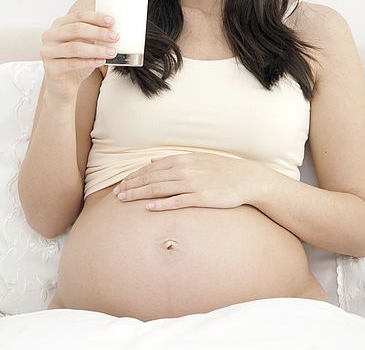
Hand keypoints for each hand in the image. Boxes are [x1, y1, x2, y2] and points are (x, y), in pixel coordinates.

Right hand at [41, 8, 118, 100]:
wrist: (64, 84)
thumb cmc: (77, 60)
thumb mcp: (87, 43)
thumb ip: (95, 34)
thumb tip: (115, 28)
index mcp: (59, 24)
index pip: (78, 16)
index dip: (96, 17)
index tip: (112, 21)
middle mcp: (50, 35)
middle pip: (76, 29)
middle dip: (98, 32)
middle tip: (115, 37)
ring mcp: (48, 51)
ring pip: (74, 47)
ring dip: (96, 49)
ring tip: (112, 52)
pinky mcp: (50, 68)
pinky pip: (71, 64)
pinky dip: (88, 62)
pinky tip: (100, 62)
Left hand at [113, 153, 265, 210]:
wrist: (245, 178)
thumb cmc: (220, 170)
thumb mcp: (196, 159)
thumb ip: (173, 161)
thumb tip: (151, 161)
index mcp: (183, 160)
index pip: (151, 168)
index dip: (134, 176)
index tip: (121, 184)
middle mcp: (185, 170)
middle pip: (151, 179)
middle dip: (131, 186)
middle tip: (116, 195)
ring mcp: (192, 183)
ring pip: (159, 190)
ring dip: (139, 194)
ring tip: (124, 200)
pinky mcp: (201, 197)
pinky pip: (177, 201)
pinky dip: (161, 204)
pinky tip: (148, 208)